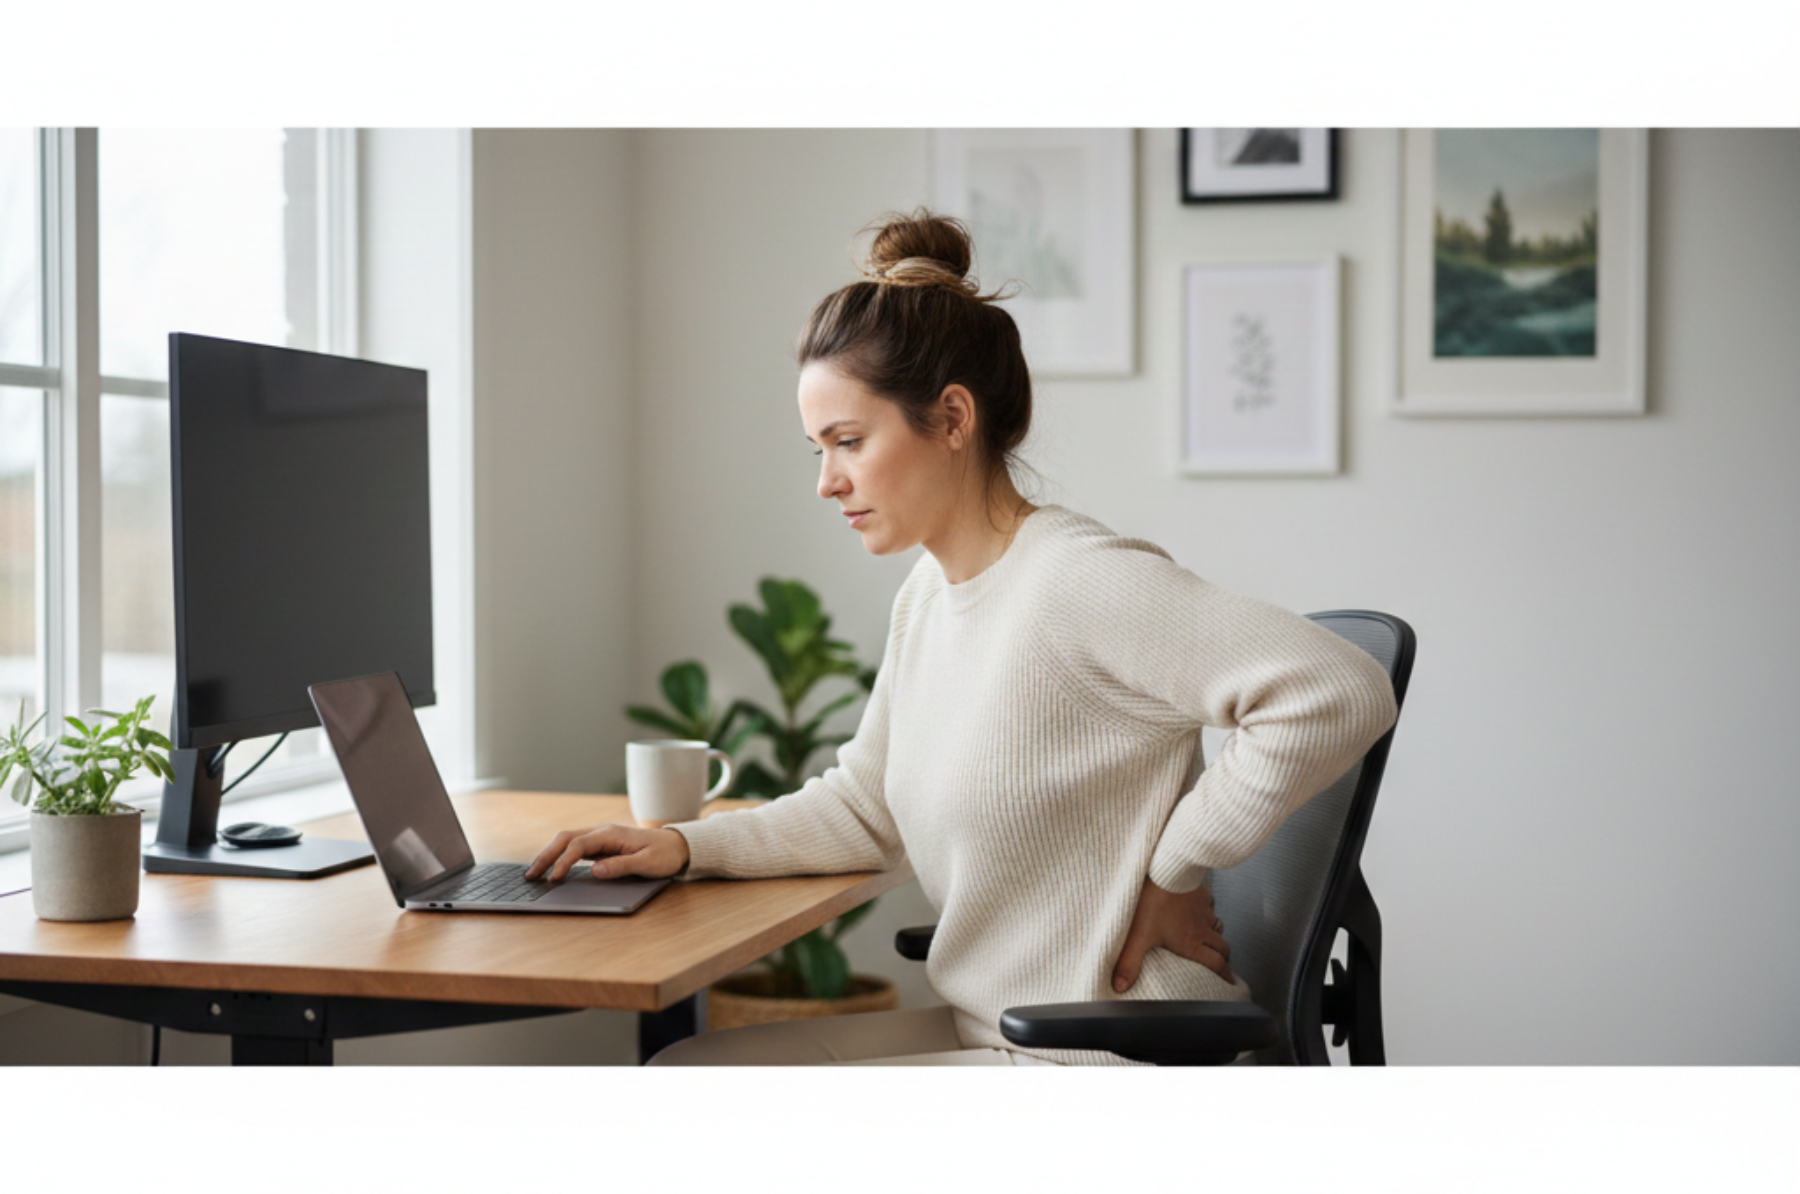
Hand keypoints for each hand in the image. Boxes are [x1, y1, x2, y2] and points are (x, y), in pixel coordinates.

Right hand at [524, 823, 690, 881]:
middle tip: (530, 875)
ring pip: (568, 841)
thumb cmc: (664, 855)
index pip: (578, 846)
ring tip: (534, 872)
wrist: (678, 845)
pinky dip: (560, 856)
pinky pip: (575, 847)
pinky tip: (552, 868)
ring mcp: (601, 837)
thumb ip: (621, 866)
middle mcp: (603, 831)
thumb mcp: (647, 863)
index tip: (553, 879)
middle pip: (566, 838)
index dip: (563, 862)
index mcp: (611, 834)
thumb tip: (595, 871)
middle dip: (546, 855)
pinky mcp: (602, 844)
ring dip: (550, 854)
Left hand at [1111, 876, 1233, 992]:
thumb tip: (1119, 986)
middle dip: (1223, 957)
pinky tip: (1198, 908)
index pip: (1215, 964)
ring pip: (1218, 926)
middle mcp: (1201, 928)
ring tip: (1210, 939)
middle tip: (1222, 964)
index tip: (1230, 983)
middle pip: (1222, 947)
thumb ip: (1129, 963)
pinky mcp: (1201, 893)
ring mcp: (1203, 910)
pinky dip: (1208, 910)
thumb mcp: (1137, 936)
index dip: (1225, 976)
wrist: (1164, 870)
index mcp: (1190, 943)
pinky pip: (1210, 904)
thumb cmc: (1151, 902)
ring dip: (1216, 935)